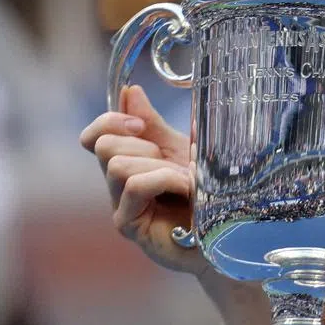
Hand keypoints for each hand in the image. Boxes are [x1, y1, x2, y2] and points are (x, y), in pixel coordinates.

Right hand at [79, 85, 206, 276]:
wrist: (229, 232)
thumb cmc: (207, 194)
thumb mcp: (182, 150)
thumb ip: (154, 125)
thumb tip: (129, 92)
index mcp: (129, 162)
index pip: (94, 137)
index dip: (110, 121)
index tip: (140, 123)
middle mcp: (118, 185)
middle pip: (103, 146)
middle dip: (142, 145)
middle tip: (173, 162)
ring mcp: (121, 207)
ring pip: (117, 165)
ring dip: (159, 165)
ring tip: (187, 180)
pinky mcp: (130, 225)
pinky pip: (134, 186)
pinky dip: (163, 179)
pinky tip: (186, 189)